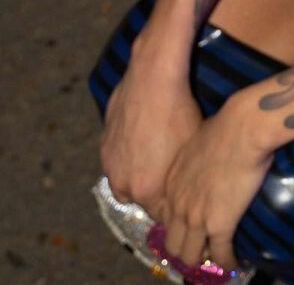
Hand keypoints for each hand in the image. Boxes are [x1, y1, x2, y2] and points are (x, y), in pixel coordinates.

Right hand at [100, 56, 201, 219]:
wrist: (153, 78)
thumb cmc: (180, 112)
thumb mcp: (190, 151)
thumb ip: (181, 181)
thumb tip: (183, 192)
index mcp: (147, 189)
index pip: (160, 214)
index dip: (171, 203)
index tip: (179, 192)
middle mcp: (123, 182)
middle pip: (141, 199)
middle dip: (154, 190)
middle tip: (168, 171)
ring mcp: (110, 163)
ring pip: (125, 180)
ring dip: (137, 174)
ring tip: (154, 154)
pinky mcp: (103, 143)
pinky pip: (116, 160)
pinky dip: (126, 156)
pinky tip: (141, 139)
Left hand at [161, 91, 275, 271]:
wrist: (243, 128)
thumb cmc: (226, 125)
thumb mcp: (198, 141)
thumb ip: (196, 158)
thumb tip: (207, 156)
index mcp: (172, 183)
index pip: (167, 218)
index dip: (180, 227)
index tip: (193, 229)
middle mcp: (178, 204)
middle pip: (173, 244)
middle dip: (187, 249)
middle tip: (204, 247)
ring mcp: (196, 217)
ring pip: (190, 255)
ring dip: (204, 259)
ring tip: (218, 257)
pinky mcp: (220, 225)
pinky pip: (220, 255)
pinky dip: (227, 263)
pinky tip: (236, 264)